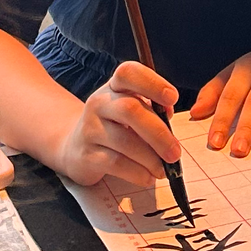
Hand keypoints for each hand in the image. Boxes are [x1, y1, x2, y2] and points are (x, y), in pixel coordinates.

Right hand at [53, 61, 182, 192]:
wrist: (75, 147)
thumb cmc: (115, 125)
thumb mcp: (132, 110)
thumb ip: (153, 110)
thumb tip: (168, 117)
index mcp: (114, 86)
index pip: (128, 73)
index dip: (152, 83)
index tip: (173, 99)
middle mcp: (99, 103)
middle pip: (130, 110)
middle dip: (158, 133)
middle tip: (175, 153)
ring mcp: (90, 128)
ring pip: (124, 141)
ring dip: (150, 159)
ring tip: (163, 170)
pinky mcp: (86, 155)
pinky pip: (116, 163)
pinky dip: (137, 173)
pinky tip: (148, 177)